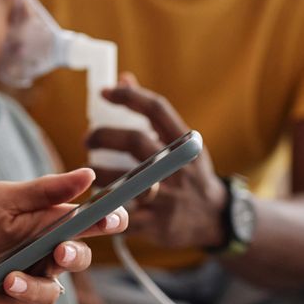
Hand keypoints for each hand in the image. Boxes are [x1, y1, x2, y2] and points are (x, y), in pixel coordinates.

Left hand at [0, 168, 128, 303]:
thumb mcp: (4, 198)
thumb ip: (44, 190)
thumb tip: (88, 173)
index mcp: (54, 223)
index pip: (93, 222)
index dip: (111, 220)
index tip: (112, 218)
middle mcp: (50, 254)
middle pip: (80, 258)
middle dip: (75, 256)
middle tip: (60, 251)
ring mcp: (34, 281)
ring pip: (50, 292)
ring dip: (31, 287)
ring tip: (7, 279)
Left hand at [87, 73, 226, 248]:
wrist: (215, 219)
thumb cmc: (189, 173)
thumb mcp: (180, 143)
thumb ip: (151, 113)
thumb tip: (123, 78)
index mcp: (185, 144)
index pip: (156, 109)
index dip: (128, 96)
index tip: (104, 92)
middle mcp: (178, 168)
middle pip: (135, 142)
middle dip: (104, 136)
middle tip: (88, 138)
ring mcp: (169, 197)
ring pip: (123, 180)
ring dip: (98, 172)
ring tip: (90, 170)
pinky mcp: (156, 225)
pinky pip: (120, 214)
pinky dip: (104, 207)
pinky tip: (96, 200)